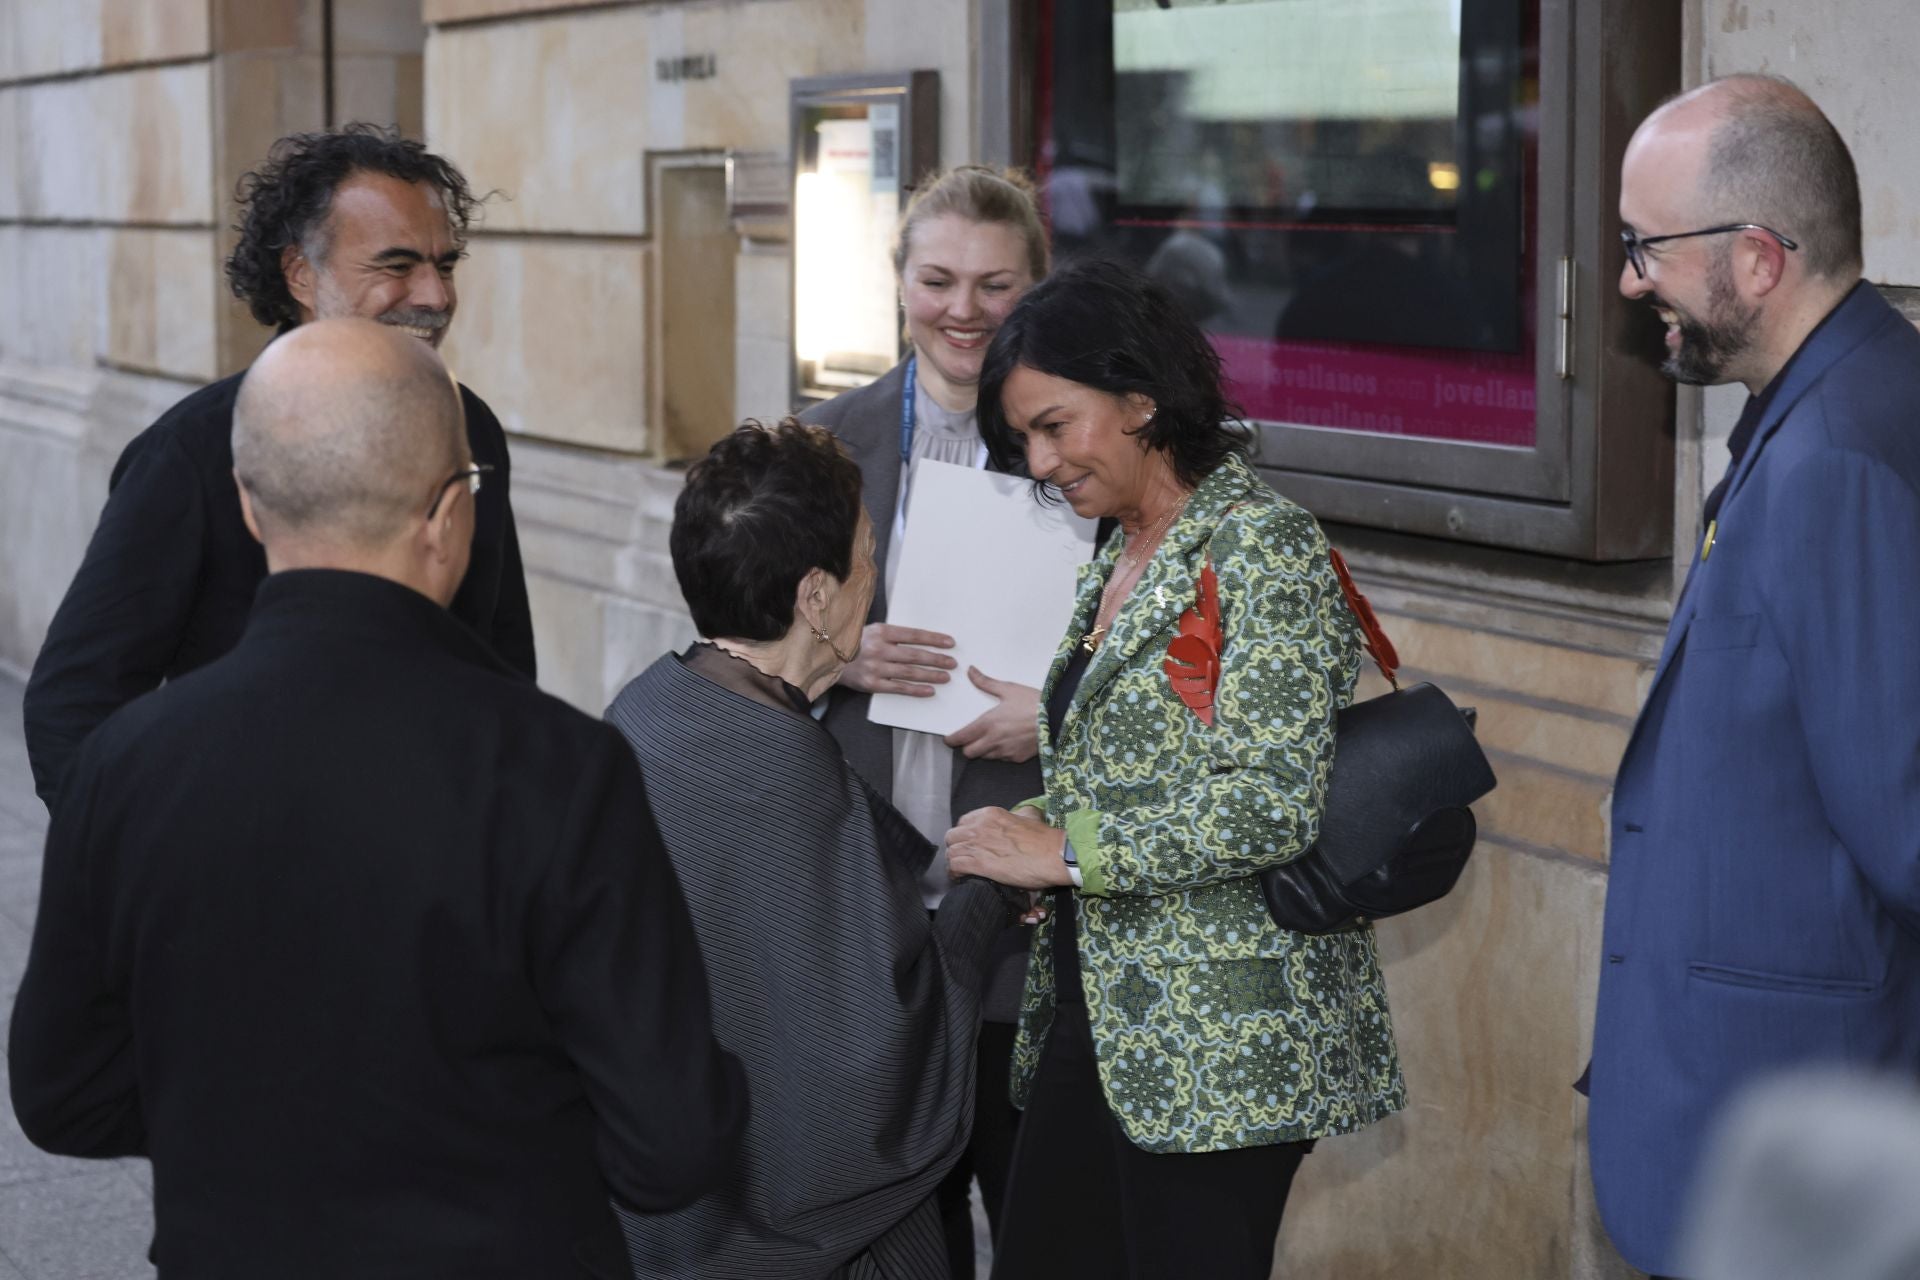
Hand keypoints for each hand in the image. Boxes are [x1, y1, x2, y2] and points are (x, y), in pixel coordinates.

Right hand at [836, 624, 955, 696]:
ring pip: (909, 672)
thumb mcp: (872, 630)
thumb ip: (893, 635)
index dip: (934, 639)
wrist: (827, 658)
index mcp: (881, 631)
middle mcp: (879, 649)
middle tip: (952, 663)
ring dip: (930, 674)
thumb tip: (922, 641)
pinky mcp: (871, 684)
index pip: (914, 635)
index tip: (950, 643)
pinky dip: (916, 689)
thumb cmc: (853, 643)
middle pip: (915, 654)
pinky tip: (929, 690)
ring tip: (945, 677)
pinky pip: (898, 688)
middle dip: (937, 659)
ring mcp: (875, 667)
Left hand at [945, 668, 1040, 761]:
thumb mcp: (1009, 689)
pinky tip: (1007, 742)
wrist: (1058, 718)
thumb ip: (986, 683)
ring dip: (983, 750)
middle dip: (967, 747)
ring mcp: (1006, 752)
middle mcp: (993, 740)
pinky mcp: (1017, 758)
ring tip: (990, 738)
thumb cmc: (1034, 702)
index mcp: (987, 723)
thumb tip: (971, 671)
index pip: (961, 738)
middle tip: (970, 738)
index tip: (949, 738)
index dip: (951, 740)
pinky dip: (1000, 753)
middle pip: (969, 753)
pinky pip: (1002, 759)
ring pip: (985, 757)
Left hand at [946, 807, 1073, 889]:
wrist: (1052, 855)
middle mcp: (979, 826)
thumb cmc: (1044, 839)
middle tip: (965, 857)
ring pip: (951, 852)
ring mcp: (977, 845)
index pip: (963, 822)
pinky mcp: (978, 864)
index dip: (964, 835)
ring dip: (955, 862)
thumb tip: (1018, 814)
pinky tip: (961, 878)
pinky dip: (955, 873)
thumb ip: (1018, 813)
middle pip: (952, 836)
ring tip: (962, 871)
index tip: (970, 844)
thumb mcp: (1029, 816)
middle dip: (956, 847)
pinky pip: (955, 866)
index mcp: (989, 814)